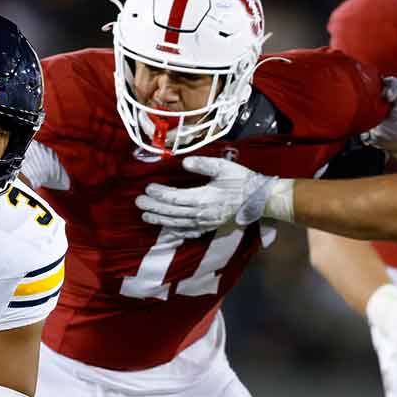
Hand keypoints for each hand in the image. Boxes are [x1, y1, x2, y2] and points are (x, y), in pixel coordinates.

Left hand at [136, 156, 286, 232]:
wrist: (258, 199)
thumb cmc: (241, 180)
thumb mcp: (224, 166)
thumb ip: (203, 164)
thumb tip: (184, 163)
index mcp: (204, 198)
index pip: (175, 198)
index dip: (160, 194)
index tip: (148, 188)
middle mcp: (201, 214)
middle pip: (172, 212)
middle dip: (153, 207)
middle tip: (138, 202)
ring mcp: (205, 223)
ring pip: (177, 224)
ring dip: (159, 220)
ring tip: (145, 215)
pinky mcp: (209, 227)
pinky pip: (188, 233)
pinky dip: (175, 232)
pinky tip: (165, 231)